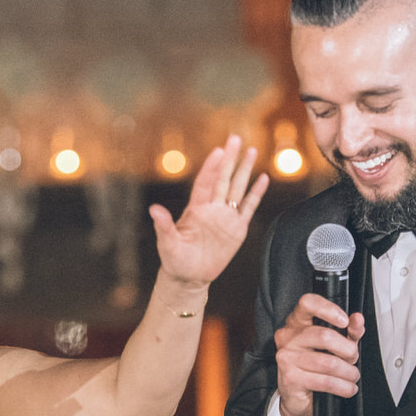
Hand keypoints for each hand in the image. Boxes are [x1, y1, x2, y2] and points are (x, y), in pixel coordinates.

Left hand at [149, 135, 268, 286]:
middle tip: (236, 138)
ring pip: (238, 188)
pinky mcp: (237, 229)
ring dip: (245, 170)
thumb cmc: (175, 260)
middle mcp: (212, 208)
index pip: (205, 182)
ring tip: (252, 151)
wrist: (189, 277)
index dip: (211, 167)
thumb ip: (164, 225)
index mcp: (195, 209)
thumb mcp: (167, 243)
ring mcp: (226, 217)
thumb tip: (153, 209)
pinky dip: (256, 193)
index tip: (218, 151)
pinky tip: (263, 178)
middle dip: (230, 159)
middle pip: (224, 179)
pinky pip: (249, 207)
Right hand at [273, 293, 365, 415]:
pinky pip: (325, 381)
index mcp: (297, 322)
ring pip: (328, 363)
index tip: (345, 321)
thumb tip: (357, 319)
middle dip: (348, 350)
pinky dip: (343, 387)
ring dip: (348, 373)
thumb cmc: (315, 366)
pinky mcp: (290, 378)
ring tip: (352, 376)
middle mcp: (288, 337)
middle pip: (325, 336)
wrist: (297, 397)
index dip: (328, 309)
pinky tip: (347, 388)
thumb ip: (348, 331)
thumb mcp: (335, 345)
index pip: (307, 303)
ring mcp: (286, 357)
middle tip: (353, 359)